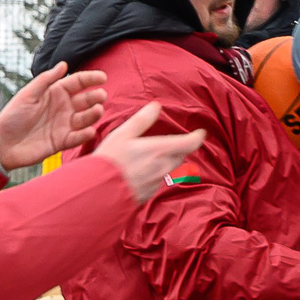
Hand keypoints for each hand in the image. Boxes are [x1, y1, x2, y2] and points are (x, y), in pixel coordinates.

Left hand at [0, 63, 108, 170]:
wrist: (2, 144)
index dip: (91, 79)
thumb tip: (64, 64)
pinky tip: (89, 131)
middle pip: (85, 100)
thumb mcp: (27, 94)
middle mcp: (63, 108)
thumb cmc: (12, 116)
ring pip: (85, 118)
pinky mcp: (62, 142)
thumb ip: (45, 80)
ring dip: (93, 114)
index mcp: (55, 93)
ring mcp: (64, 125)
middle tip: (100, 96)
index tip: (103, 78)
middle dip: (95, 97)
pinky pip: (77, 138)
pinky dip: (85, 135)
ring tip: (97, 110)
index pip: (78, 83)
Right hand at [91, 103, 207, 200]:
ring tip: (155, 156)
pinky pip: (158, 180)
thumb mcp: (123, 134)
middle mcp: (163, 167)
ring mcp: (157, 182)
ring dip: (167, 161)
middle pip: (181, 156)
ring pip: (170, 168)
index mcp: (160, 150)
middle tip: (175, 142)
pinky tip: (140, 172)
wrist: (99, 191)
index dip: (198, 137)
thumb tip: (156, 106)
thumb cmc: (110, 160)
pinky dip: (154, 173)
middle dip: (180, 148)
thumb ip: (142, 120)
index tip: (200, 132)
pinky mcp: (149, 193)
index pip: (190, 143)